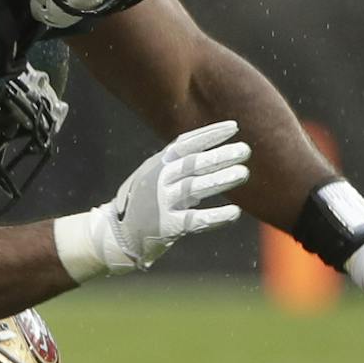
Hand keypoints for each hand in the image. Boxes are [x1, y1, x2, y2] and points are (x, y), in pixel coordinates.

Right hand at [56, 121, 248, 279]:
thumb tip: (214, 154)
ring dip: (220, 180)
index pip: (185, 144)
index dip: (209, 134)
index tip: (233, 127)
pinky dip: (215, 216)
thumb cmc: (144, 203)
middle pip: (192, 164)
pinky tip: (234, 213)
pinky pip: (194, 220)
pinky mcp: (167, 226)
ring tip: (243, 173)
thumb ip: (180, 167)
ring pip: (194, 187)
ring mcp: (161, 203)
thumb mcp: (155, 177)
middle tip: (245, 149)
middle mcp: (158, 180)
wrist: (118, 235)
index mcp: (157, 165)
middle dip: (219, 155)